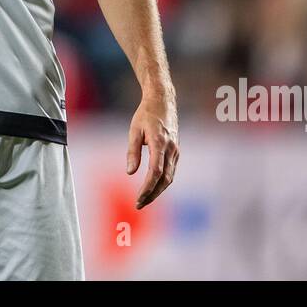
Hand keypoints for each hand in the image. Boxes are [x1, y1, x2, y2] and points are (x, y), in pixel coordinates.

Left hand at [126, 89, 177, 209]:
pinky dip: (162, 182)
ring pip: (169, 177)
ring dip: (158, 191)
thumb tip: (130, 173)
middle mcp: (171, 149)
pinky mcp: (176, 151)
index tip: (138, 199)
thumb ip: (132, 151)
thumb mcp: (134, 130)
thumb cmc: (146, 114)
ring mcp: (176, 150)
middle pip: (164, 179)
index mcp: (159, 143)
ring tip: (144, 200)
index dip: (147, 188)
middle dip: (152, 194)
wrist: (163, 101)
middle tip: (139, 205)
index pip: (155, 172)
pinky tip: (153, 188)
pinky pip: (171, 171)